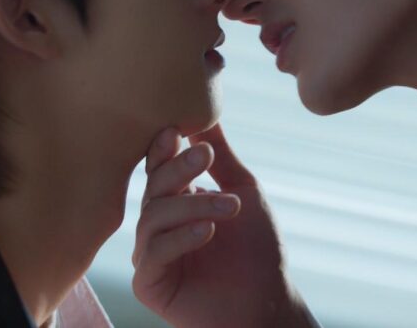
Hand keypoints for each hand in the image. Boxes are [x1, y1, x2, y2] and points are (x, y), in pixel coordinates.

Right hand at [131, 124, 314, 327]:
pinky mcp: (148, 283)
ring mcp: (150, 254)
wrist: (268, 301)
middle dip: (179, 167)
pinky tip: (207, 231)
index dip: (163, 147)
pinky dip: (180, 237)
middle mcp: (157, 225)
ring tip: (229, 206)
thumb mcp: (244, 192)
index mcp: (176, 201)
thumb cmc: (258, 249)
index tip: (179, 129)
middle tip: (206, 155)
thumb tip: (208, 114)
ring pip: (153, 216)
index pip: (158, 167)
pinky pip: (152, 252)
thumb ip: (224, 157)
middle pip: (153, 186)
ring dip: (193, 204)